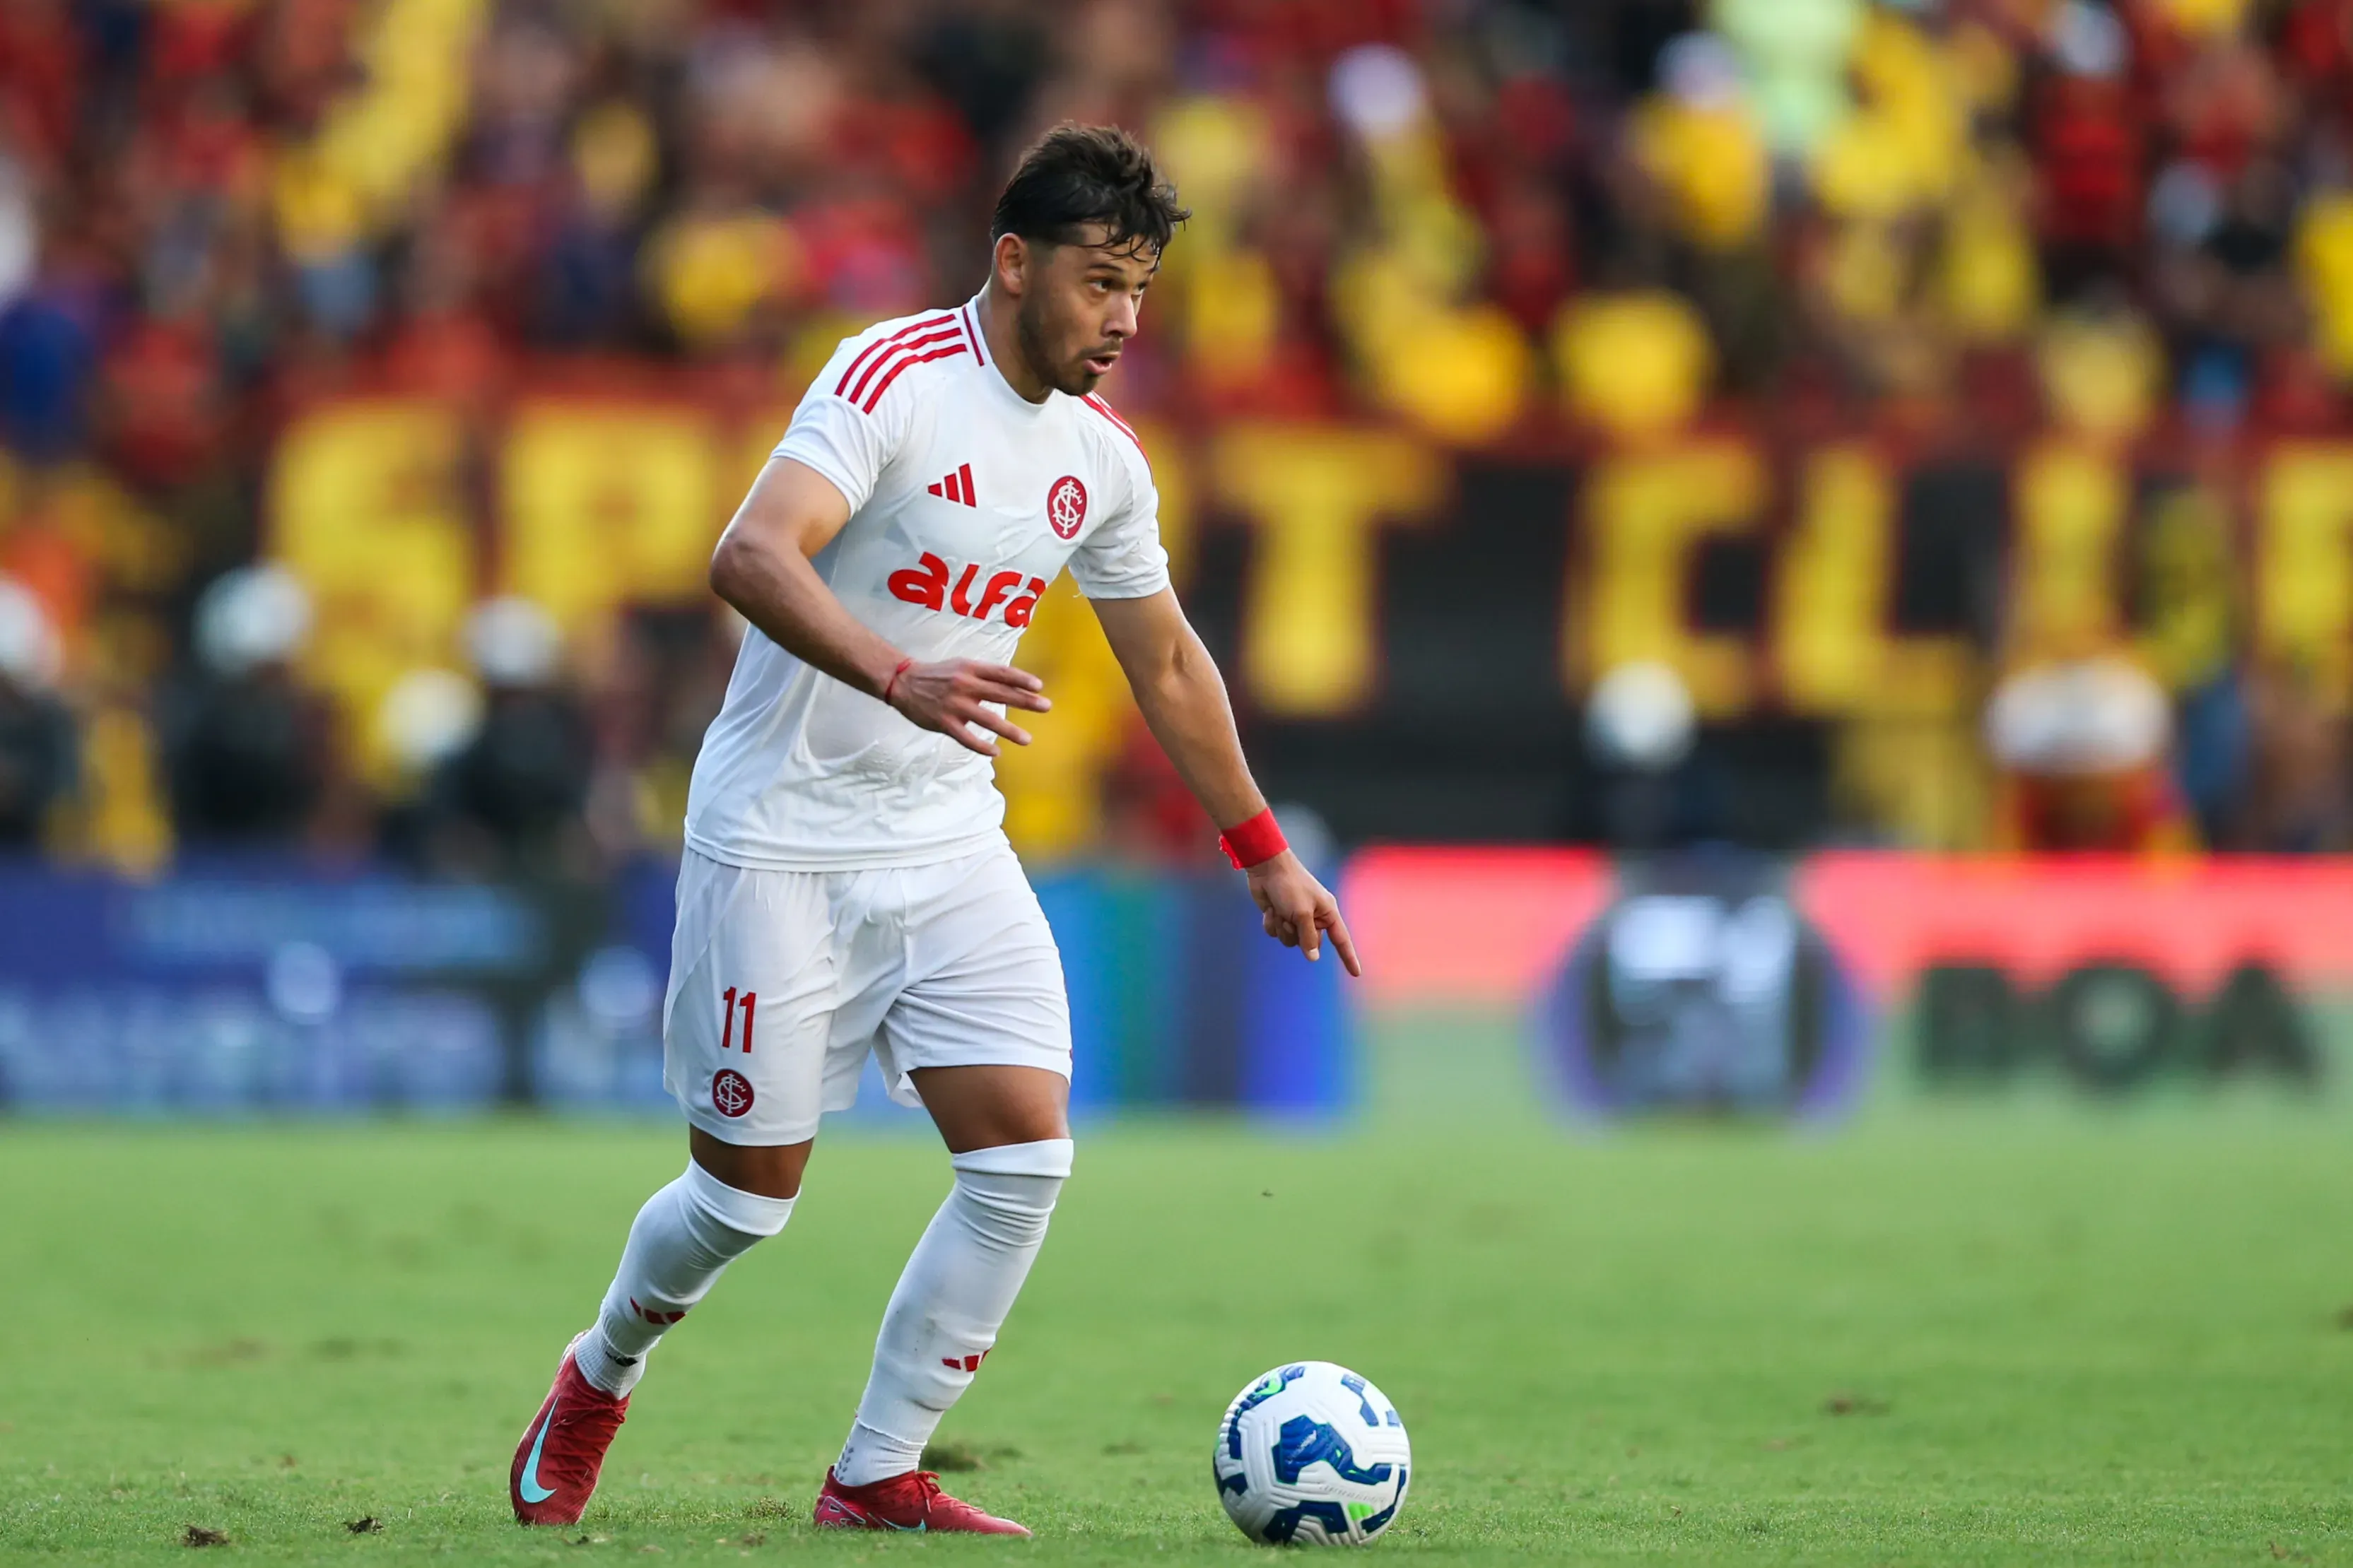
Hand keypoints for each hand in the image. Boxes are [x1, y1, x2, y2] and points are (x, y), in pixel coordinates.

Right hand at [885, 659, 1050, 756]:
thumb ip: (984, 675)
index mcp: (970, 669)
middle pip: (1001, 693)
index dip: (1021, 679)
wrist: (904, 682)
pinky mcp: (944, 723)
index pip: (1001, 673)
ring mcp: (955, 705)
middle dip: (1026, 701)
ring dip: (1009, 730)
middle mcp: (965, 685)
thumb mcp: (962, 666)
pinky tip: (996, 752)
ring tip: (1027, 739)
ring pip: (987, 719)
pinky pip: (966, 738)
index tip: (1039, 686)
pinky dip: (982, 746)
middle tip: (1046, 706)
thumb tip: (1013, 685)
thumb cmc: (939, 675)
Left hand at [1245, 851, 1360, 976]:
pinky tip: (1270, 909)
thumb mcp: (1302, 914)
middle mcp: (1314, 917)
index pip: (1341, 940)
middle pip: (1309, 945)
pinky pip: (1276, 933)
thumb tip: (1313, 958)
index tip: (1356, 973)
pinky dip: (1271, 923)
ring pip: (1290, 941)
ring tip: (1279, 911)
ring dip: (1282, 928)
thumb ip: (1308, 938)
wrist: (1266, 868)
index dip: (1349, 957)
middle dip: (1297, 935)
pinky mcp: (1280, 916)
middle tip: (1290, 918)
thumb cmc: (1290, 886)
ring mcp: (1296, 917)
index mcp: (1327, 912)